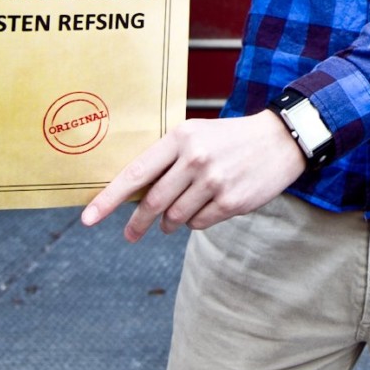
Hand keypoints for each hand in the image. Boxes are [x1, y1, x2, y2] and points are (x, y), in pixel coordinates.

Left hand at [83, 111, 306, 241]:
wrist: (280, 140)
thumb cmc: (231, 138)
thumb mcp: (196, 135)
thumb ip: (168, 159)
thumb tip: (137, 194)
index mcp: (180, 138)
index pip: (136, 174)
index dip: (108, 199)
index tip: (88, 218)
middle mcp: (195, 159)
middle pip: (153, 202)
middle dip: (137, 223)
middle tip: (129, 234)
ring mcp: (214, 181)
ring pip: (175, 216)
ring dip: (170, 223)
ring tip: (175, 217)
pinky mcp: (231, 201)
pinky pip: (199, 223)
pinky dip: (195, 221)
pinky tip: (206, 207)